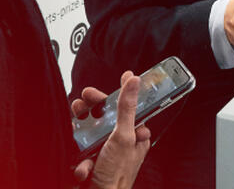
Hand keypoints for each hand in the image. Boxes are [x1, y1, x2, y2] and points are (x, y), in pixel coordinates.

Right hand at [72, 72, 150, 188]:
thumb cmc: (116, 176)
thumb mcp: (123, 136)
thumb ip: (127, 107)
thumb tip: (133, 80)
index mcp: (135, 134)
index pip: (127, 108)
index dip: (114, 97)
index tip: (108, 85)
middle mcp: (121, 142)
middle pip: (106, 118)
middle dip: (92, 110)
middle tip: (82, 101)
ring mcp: (105, 153)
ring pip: (91, 134)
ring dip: (81, 132)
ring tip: (75, 125)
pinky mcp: (91, 164)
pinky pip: (81, 153)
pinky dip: (80, 160)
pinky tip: (83, 167)